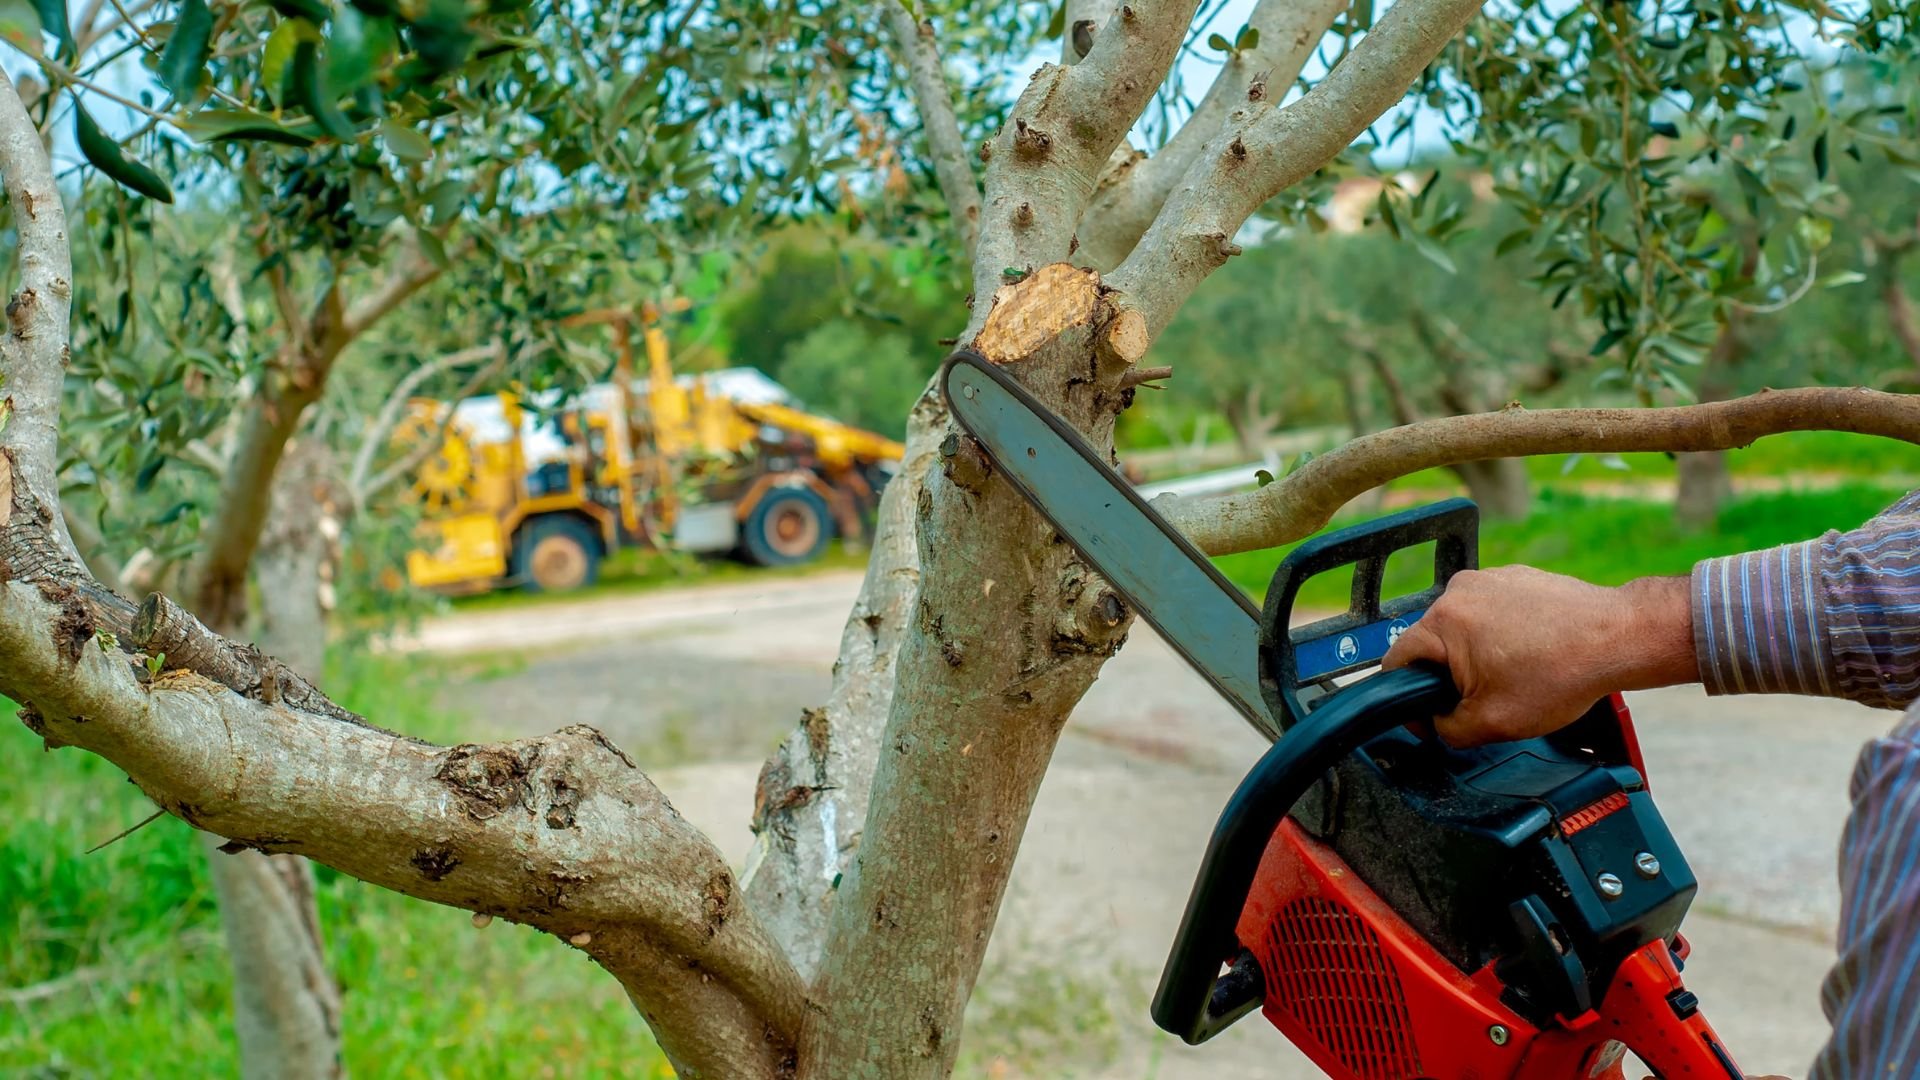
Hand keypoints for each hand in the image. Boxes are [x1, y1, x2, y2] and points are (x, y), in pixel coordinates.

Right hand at [1381, 566, 1695, 746]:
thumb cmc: (1562, 673)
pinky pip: (1493, 612)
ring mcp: (1489, 579)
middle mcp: (1460, 590)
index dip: (1407, 698)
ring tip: (1517, 674)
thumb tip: (1434, 724)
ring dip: (1477, 654)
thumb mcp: (1492, 723)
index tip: (1430, 716)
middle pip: (1432, 644)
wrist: (1619, 638)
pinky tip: (1534, 654)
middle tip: (1486, 699)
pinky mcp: (1516, 577)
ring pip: (1463, 628)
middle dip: (1450, 675)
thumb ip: (1446, 729)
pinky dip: (1504, 635)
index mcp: (1443, 621)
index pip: (1397, 662)